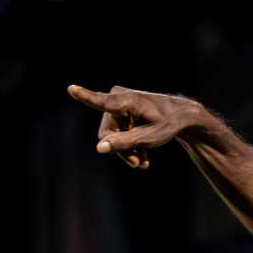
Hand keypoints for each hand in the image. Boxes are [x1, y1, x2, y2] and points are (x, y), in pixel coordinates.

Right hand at [67, 84, 204, 169]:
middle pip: (107, 132)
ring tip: (142, 163)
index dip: (85, 97)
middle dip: (121, 149)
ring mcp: (117, 104)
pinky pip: (117, 132)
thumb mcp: (149, 138)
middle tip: (137, 164)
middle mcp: (117, 98)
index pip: (102, 102)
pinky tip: (142, 158)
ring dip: (127, 150)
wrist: (181, 117)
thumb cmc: (168, 124)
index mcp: (126, 100)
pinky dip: (129, 145)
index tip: (71, 88)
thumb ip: (124, 143)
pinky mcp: (120, 111)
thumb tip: (99, 148)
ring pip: (112, 135)